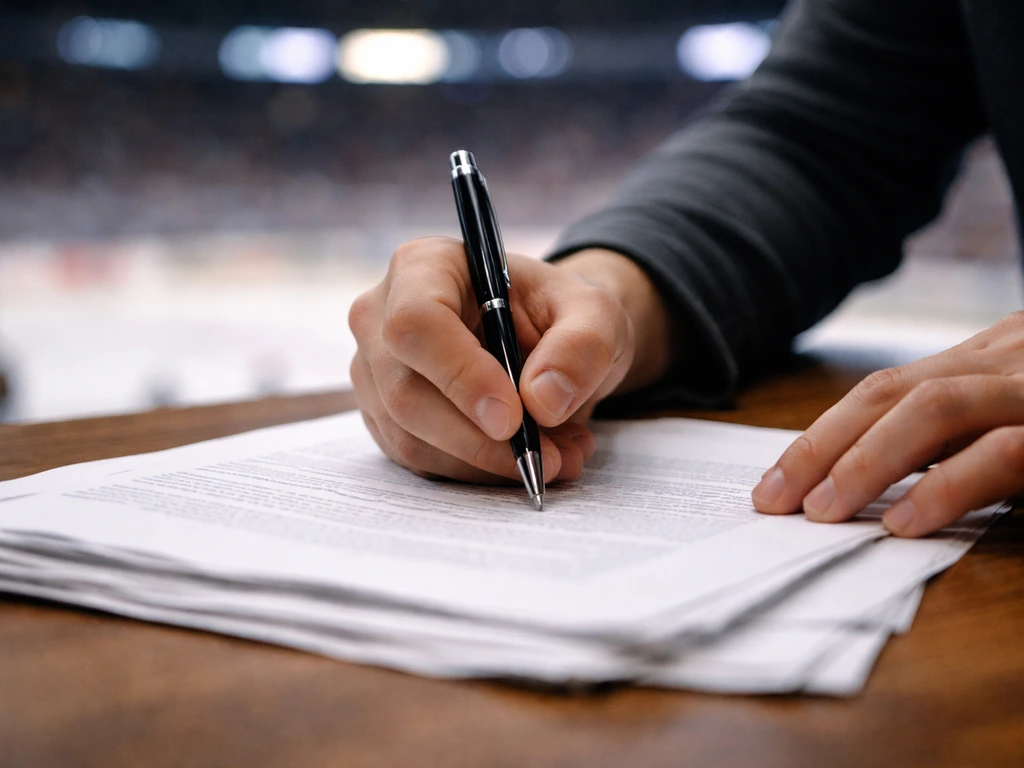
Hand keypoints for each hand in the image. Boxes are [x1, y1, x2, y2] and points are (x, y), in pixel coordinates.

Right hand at [348, 237, 672, 483]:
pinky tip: (526, 457)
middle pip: (406, 393)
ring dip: (488, 463)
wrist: (547, 340)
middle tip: (554, 457)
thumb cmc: (560, 314)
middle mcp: (381, 316)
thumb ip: (581, 347)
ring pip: (411, 439)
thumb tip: (542, 400)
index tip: (513, 419)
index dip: (460, 375)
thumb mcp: (596, 315)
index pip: (417, 322)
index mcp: (424, 267)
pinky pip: (420, 462)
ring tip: (559, 455)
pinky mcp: (385, 419)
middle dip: (482, 440)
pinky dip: (478, 473)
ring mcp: (374, 372)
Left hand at [752, 311, 1023, 536]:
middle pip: (892, 393)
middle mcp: (1008, 359)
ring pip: (934, 408)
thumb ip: (961, 438)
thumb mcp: (1020, 417)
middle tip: (773, 500)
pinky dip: (945, 486)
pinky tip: (902, 521)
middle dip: (822, 447)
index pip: (888, 390)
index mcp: (990, 359)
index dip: (825, 435)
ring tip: (821, 512)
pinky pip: (1001, 451)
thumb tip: (870, 485)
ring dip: (866, 463)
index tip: (776, 482)